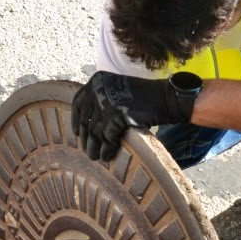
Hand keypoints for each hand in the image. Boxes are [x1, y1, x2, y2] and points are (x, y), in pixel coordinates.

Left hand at [71, 71, 201, 159]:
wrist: (164, 98)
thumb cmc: (144, 98)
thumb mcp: (117, 91)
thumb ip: (102, 100)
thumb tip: (87, 124)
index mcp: (96, 81)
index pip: (78, 102)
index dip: (75, 119)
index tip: (76, 132)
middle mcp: (98, 89)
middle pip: (85, 119)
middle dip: (86, 138)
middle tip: (87, 151)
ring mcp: (106, 101)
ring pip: (94, 131)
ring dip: (94, 147)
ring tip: (95, 157)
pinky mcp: (116, 114)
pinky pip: (107, 137)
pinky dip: (107, 149)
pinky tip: (107, 156)